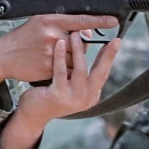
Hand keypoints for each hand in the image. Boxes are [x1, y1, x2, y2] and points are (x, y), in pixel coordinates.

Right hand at [0, 12, 121, 85]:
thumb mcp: (39, 22)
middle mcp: (53, 35)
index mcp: (51, 20)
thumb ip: (62, 23)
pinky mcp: (49, 68)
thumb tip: (85, 29)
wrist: (3, 57)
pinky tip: (52, 66)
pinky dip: (64, 70)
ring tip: (55, 57)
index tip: (113, 22)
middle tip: (65, 47)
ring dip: (73, 61)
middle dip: (78, 47)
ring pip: (76, 58)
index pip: (81, 20)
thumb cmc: (21, 39)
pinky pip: (67, 70)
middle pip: (80, 43)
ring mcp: (51, 53)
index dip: (99, 21)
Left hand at [0, 31, 123, 148]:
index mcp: (91, 96)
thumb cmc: (50, 94)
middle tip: (114, 39)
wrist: (32, 114)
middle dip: (108, 55)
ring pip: (80, 70)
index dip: (109, 57)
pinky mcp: (58, 96)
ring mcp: (72, 99)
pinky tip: (60, 43)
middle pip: (100, 73)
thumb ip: (80, 74)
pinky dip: (61, 56)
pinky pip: (61, 72)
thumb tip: (88, 48)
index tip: (116, 41)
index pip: (103, 73)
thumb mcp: (70, 85)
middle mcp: (85, 99)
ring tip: (76, 34)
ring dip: (79, 50)